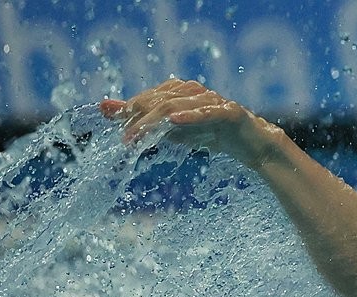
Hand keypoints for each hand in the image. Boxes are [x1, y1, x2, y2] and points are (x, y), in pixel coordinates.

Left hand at [100, 80, 279, 169]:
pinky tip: (173, 121)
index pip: (149, 97)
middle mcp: (194, 90)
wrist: (253, 145)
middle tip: (124, 138)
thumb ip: (143, 119)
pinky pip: (207, 112)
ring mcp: (213, 100)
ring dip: (155, 121)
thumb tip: (104, 108)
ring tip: (139, 135)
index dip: (131, 110)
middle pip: (160, 101)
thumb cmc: (212, 135)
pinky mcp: (229, 112)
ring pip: (178, 106)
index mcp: (180, 91)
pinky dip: (190, 116)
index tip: (115, 125)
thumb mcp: (173, 131)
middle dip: (139, 117)